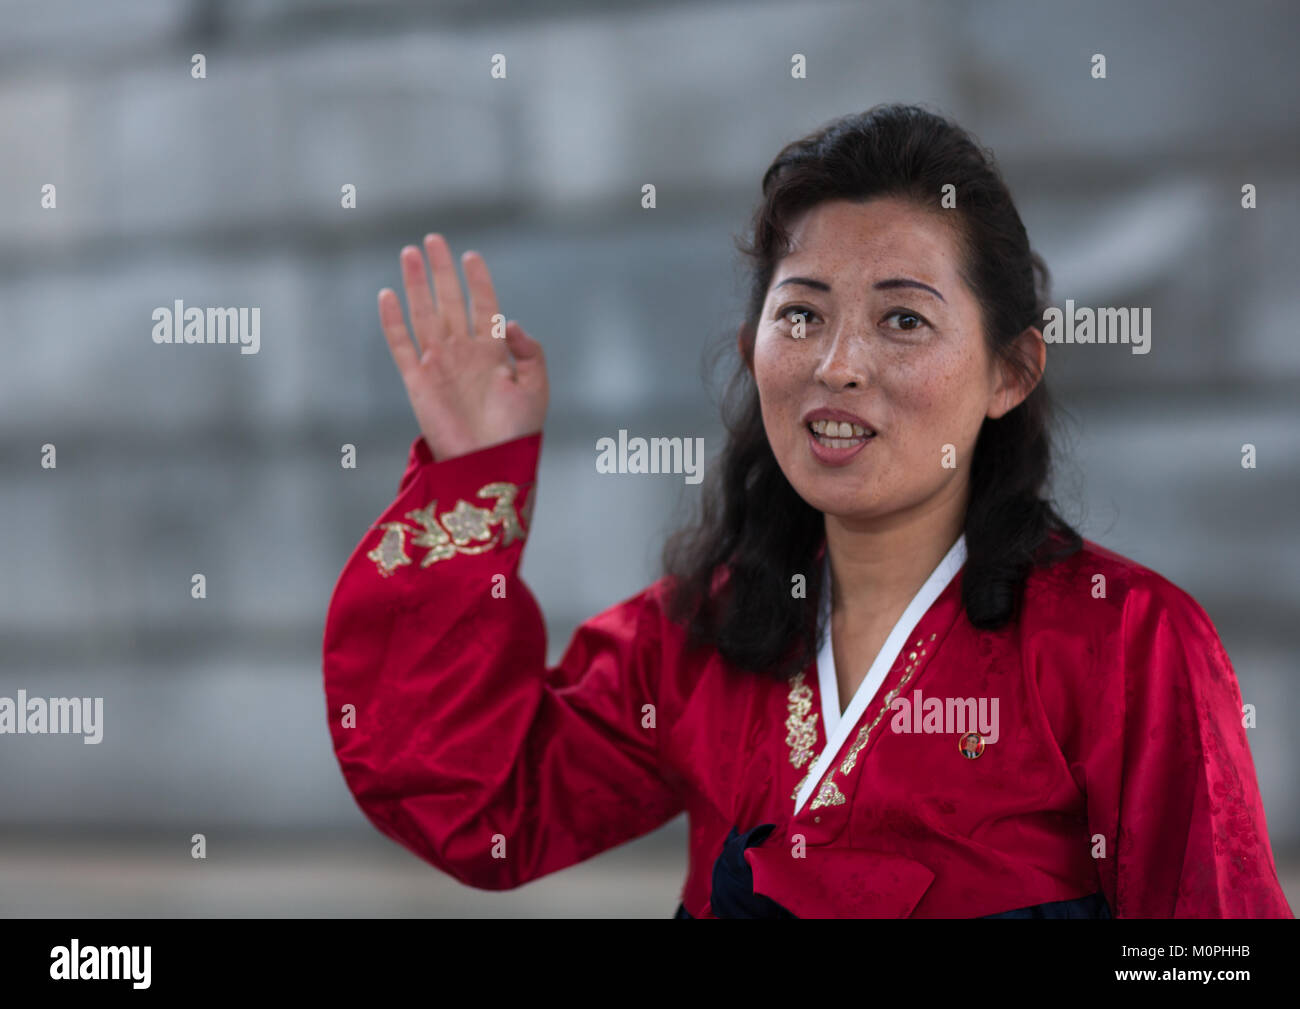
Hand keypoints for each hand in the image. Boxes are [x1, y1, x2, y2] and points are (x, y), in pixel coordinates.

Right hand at [377, 233, 547, 461]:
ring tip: (410, 253)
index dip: (478, 281)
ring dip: (416, 284)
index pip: (483, 306)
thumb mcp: (537, 386)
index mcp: (492, 353)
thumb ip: (529, 350)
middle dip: (441, 270)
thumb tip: (507, 321)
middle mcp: (463, 353)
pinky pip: (401, 344)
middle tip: (434, 239)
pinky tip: (388, 295)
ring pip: (424, 314)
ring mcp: (438, 365)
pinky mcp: (417, 381)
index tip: (471, 255)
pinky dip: (393, 321)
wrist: (490, 463)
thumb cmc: (517, 431)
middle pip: (450, 301)